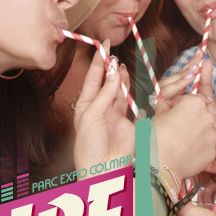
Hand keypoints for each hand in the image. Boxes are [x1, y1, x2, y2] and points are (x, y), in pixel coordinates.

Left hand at [72, 44, 135, 170]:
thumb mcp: (92, 116)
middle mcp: (99, 110)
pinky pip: (130, 102)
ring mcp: (114, 116)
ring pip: (118, 91)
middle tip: (114, 52)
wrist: (103, 170)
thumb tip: (115, 72)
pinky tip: (129, 80)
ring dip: (120, 77)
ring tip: (121, 64)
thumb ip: (106, 93)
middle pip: (105, 83)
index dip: (98, 62)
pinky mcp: (128, 123)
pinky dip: (130, 90)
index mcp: (84, 107)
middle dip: (109, 68)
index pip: (92, 79)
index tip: (103, 45)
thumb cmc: (89, 146)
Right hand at [153, 58, 215, 179]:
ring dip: (195, 134)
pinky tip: (186, 153)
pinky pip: (206, 146)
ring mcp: (212, 134)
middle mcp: (208, 116)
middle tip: (175, 129)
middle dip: (190, 119)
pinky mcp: (212, 151)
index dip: (180, 106)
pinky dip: (198, 149)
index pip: (191, 99)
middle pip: (200, 114)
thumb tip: (164, 103)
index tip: (172, 114)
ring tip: (180, 143)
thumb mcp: (157, 115)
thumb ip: (164, 105)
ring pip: (205, 131)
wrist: (160, 165)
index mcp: (194, 103)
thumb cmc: (155, 137)